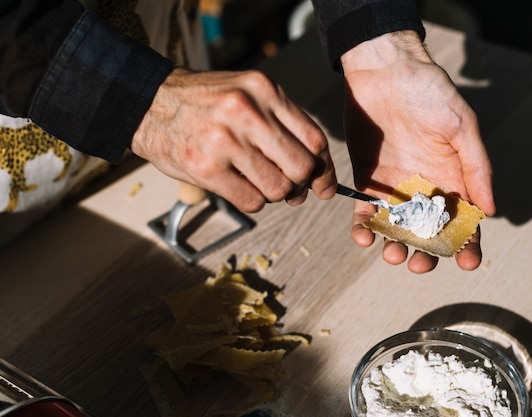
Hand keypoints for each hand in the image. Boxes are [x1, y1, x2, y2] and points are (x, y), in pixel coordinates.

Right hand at [131, 68, 336, 211]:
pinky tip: (239, 186)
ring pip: (278, 189)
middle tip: (289, 187)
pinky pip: (252, 202)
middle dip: (300, 184)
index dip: (324, 168)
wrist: (150, 103)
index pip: (314, 139)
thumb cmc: (206, 103)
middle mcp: (247, 112)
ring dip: (274, 194)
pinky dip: (253, 201)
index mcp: (264, 90)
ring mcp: (225, 141)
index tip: (324, 184)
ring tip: (257, 181)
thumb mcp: (249, 94)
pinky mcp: (205, 168)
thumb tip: (315, 175)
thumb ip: (283, 125)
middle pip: (301, 167)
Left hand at [341, 31, 495, 272]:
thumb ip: (477, 168)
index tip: (468, 263)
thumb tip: (491, 211)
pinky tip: (363, 236)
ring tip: (391, 253)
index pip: (464, 221)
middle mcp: (425, 189)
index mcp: (453, 179)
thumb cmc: (430, 92)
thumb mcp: (462, 126)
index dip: (469, 245)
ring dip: (394, 246)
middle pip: (428, 234)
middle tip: (418, 264)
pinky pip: (365, 212)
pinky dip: (364, 228)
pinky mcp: (367, 180)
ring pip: (396, 229)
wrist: (385, 71)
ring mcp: (395, 187)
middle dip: (426, 254)